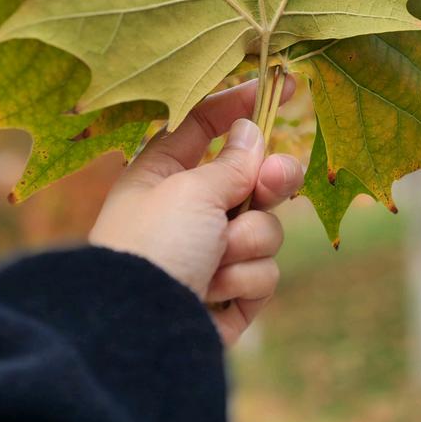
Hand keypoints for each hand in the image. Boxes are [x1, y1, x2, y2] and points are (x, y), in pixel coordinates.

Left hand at [89, 78, 302, 345]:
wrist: (136, 335)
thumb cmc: (153, 247)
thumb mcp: (192, 189)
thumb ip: (233, 162)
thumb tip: (251, 133)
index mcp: (163, 175)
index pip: (207, 126)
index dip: (243, 104)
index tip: (284, 86)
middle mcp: (188, 212)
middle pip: (252, 177)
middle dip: (268, 182)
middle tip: (272, 183)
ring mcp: (211, 254)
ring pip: (265, 227)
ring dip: (248, 240)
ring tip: (217, 258)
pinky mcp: (230, 295)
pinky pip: (264, 272)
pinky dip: (244, 279)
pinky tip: (215, 292)